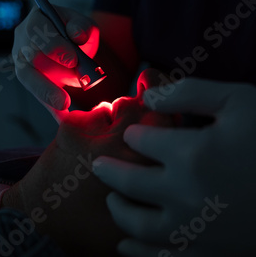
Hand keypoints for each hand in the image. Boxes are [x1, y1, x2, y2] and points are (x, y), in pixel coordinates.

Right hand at [12, 5, 98, 117]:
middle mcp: (22, 42)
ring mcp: (22, 62)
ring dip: (46, 93)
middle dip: (46, 79)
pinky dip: (51, 109)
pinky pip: (38, 95)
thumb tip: (77, 36)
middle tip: (65, 94)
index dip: (53, 46)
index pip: (37, 31)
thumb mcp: (83, 23)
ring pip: (28, 78)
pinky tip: (63, 119)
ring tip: (64, 107)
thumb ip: (82, 26)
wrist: (70, 42)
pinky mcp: (30, 80)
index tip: (73, 60)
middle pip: (27, 60)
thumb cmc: (73, 31)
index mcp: (35, 21)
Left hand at [93, 74, 255, 255]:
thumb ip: (187, 93)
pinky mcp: (210, 253)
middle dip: (110, 172)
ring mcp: (195, 229)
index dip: (133, 133)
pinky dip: (139, 255)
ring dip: (119, 212)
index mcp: (189, 154)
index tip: (132, 131)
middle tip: (98, 166)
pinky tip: (126, 250)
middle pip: (130, 184)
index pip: (142, 141)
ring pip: (138, 226)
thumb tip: (147, 94)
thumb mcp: (235, 101)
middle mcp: (184, 195)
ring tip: (112, 201)